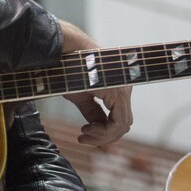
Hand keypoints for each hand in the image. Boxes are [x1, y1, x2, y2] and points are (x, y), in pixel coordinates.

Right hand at [59, 21, 133, 145]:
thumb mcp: (82, 95)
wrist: (66, 52)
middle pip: (122, 126)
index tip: (83, 135)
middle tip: (82, 138)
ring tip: (83, 133)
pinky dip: (103, 132)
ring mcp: (123, 91)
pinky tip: (86, 129)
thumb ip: (93, 112)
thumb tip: (96, 130)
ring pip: (121, 127)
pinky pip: (118, 123)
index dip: (104, 134)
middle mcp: (125, 89)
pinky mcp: (117, 93)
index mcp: (118, 89)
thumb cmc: (71, 69)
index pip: (120, 120)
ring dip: (101, 136)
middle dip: (102, 137)